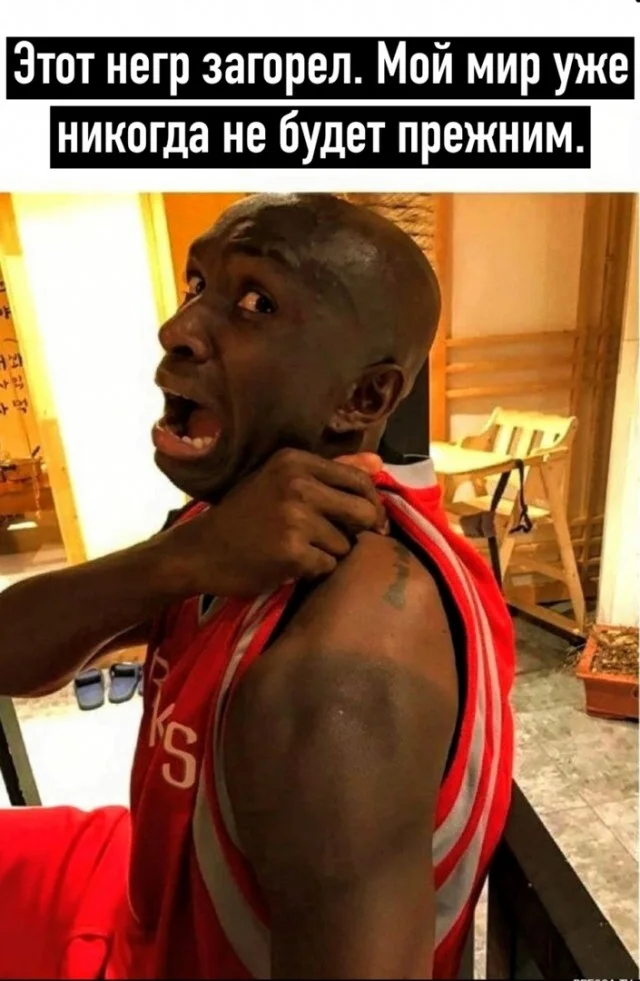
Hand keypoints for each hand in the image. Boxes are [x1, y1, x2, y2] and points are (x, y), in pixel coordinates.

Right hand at [161, 449, 387, 596]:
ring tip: (300, 550)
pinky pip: (328, 565)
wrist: (201, 550)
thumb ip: (332, 470)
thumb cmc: (245, 516)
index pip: (359, 479)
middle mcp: (297, 484)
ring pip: (346, 543)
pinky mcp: (292, 552)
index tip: (367, 520)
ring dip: (330, 553)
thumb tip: (379, 462)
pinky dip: (314, 570)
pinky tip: (290, 564)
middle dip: (360, 531)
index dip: (370, 503)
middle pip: (363, 511)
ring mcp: (295, 518)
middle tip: (341, 540)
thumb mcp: (282, 481)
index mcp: (296, 461)